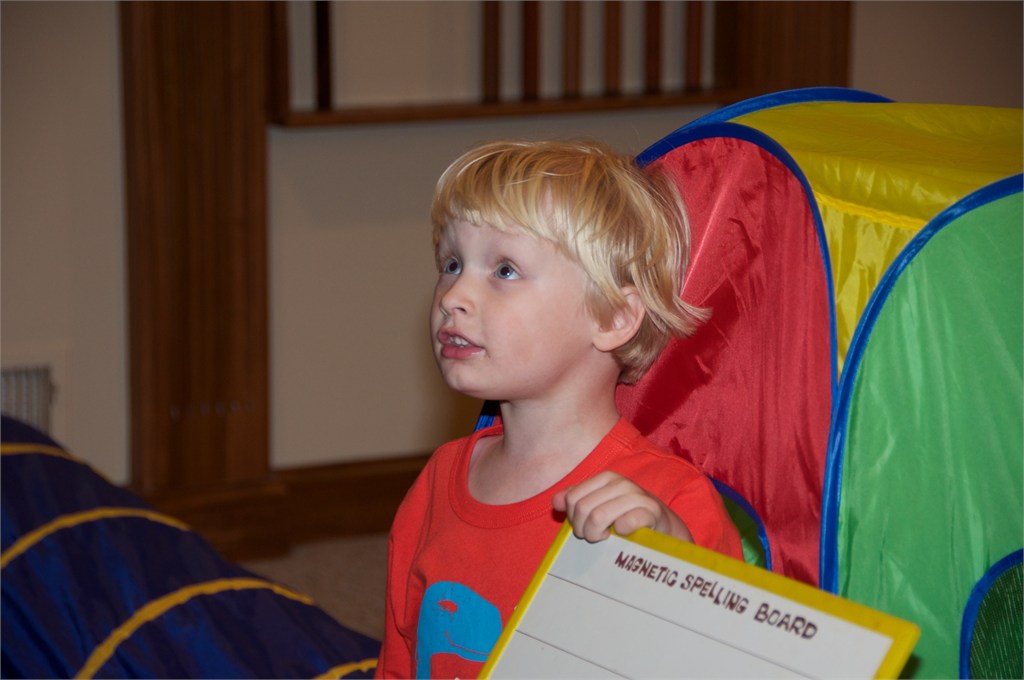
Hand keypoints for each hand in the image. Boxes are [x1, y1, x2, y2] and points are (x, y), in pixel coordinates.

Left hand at [551, 471, 693, 542]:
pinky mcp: (651, 512)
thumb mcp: (600, 506)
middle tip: (594, 537)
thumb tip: (556, 502)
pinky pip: (625, 523)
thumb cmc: (627, 517)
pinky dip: (619, 532)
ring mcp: (637, 496)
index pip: (573, 498)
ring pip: (598, 517)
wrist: (663, 528)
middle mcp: (621, 483)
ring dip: (597, 534)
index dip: (573, 518)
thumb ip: (576, 501)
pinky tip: (622, 535)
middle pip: (583, 509)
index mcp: (606, 478)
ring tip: (605, 538)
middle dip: (583, 529)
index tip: (584, 527)